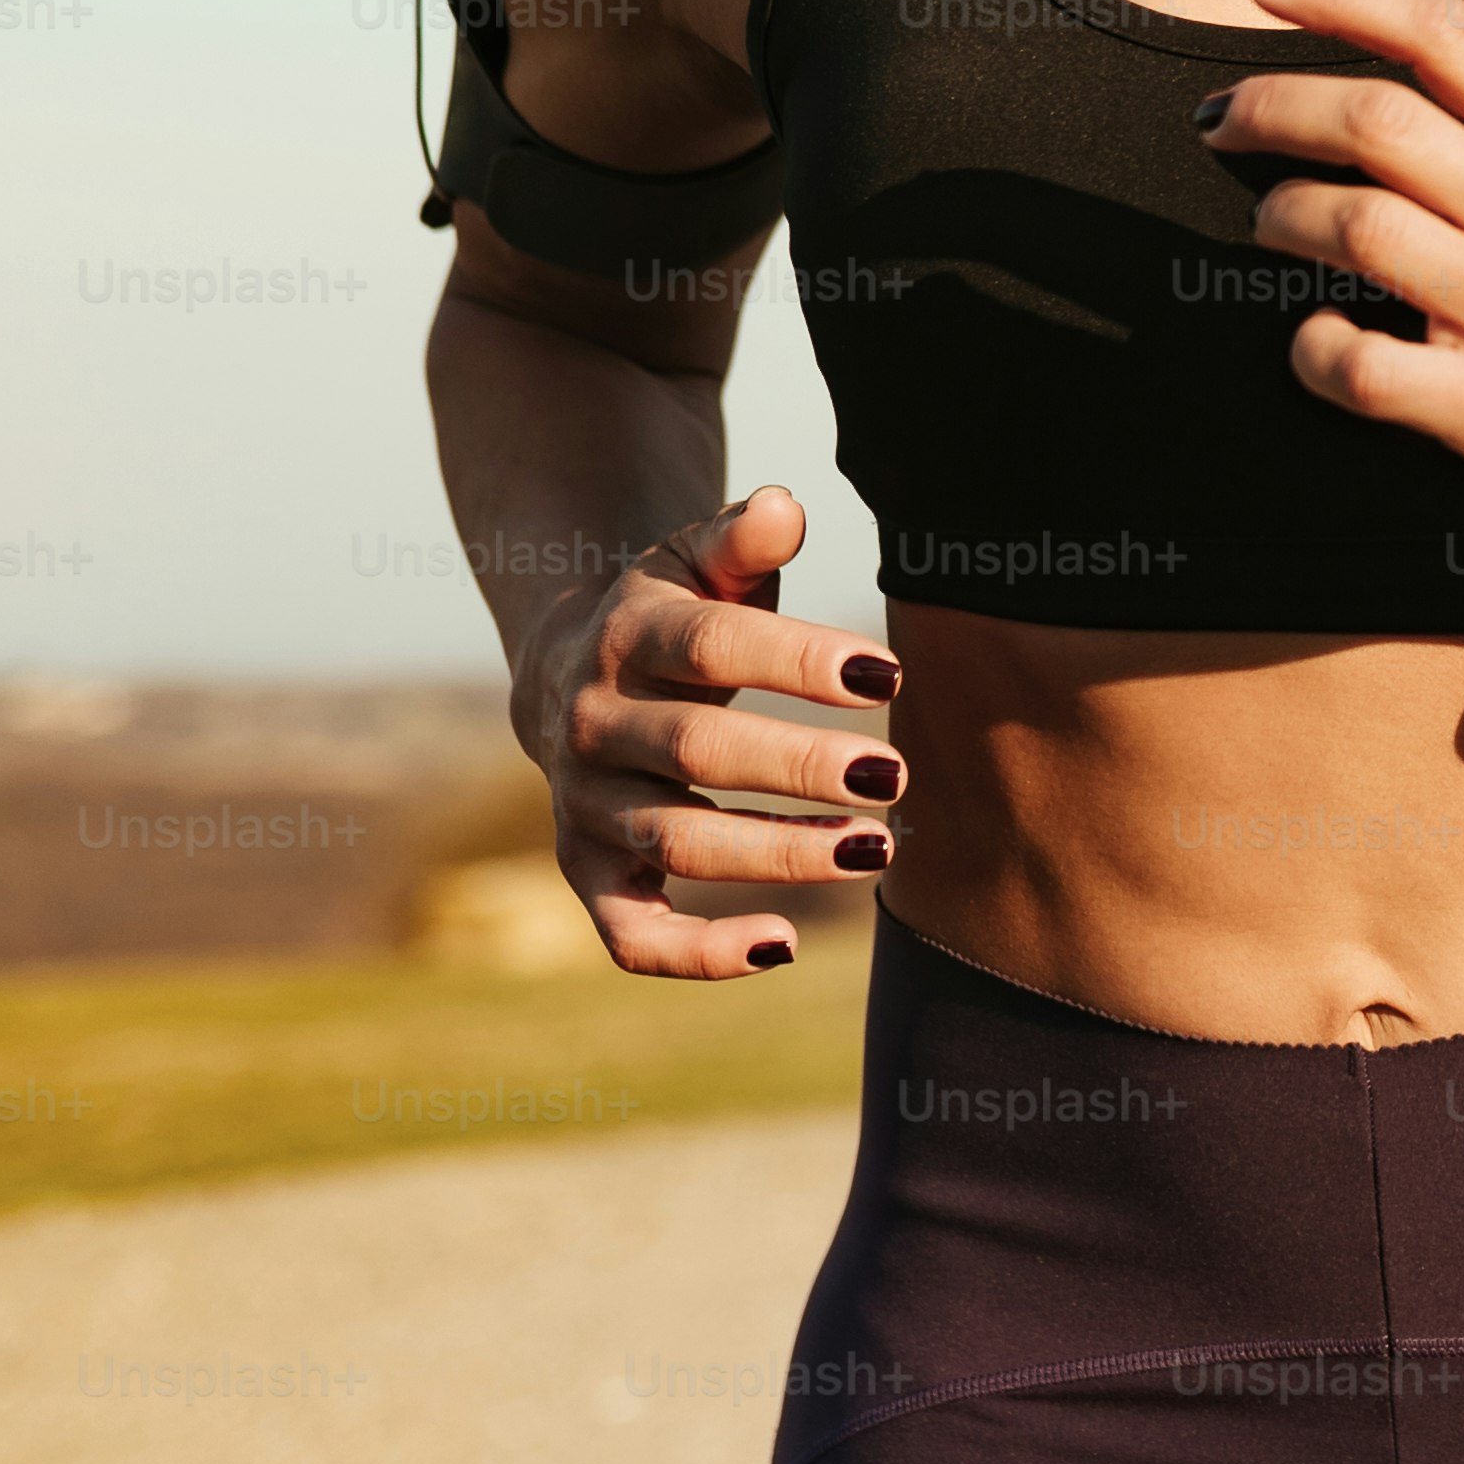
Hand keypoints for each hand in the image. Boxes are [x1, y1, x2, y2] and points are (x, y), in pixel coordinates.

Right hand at [509, 482, 902, 980]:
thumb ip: (742, 539)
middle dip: (800, 765)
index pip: (716, 645)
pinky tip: (785, 946)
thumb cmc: (674, 611)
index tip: (888, 671)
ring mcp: (587, 805)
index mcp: (629, 637)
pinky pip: (631, 933)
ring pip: (677, 841)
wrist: (566, 670)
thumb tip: (783, 509)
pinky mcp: (590, 873)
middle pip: (699, 749)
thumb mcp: (698, 562)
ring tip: (878, 850)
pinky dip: (699, 954)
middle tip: (897, 775)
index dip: (799, 658)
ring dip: (778, 855)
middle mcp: (596, 724)